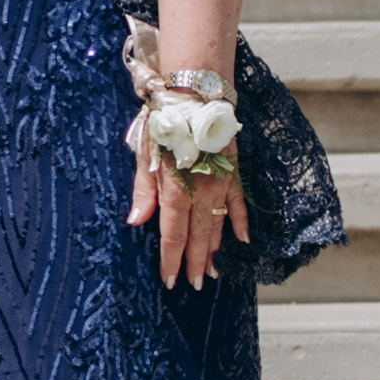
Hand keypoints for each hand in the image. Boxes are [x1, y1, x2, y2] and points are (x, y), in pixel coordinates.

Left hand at [129, 114, 250, 292]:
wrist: (197, 93)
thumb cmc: (164, 120)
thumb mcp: (145, 153)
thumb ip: (143, 191)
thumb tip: (135, 222)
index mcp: (176, 189)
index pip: (172, 235)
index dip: (171, 260)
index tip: (170, 280)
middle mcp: (201, 192)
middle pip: (197, 237)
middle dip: (195, 263)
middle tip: (194, 285)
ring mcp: (221, 184)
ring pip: (218, 225)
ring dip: (215, 250)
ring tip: (213, 272)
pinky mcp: (234, 172)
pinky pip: (239, 204)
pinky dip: (242, 223)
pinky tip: (243, 240)